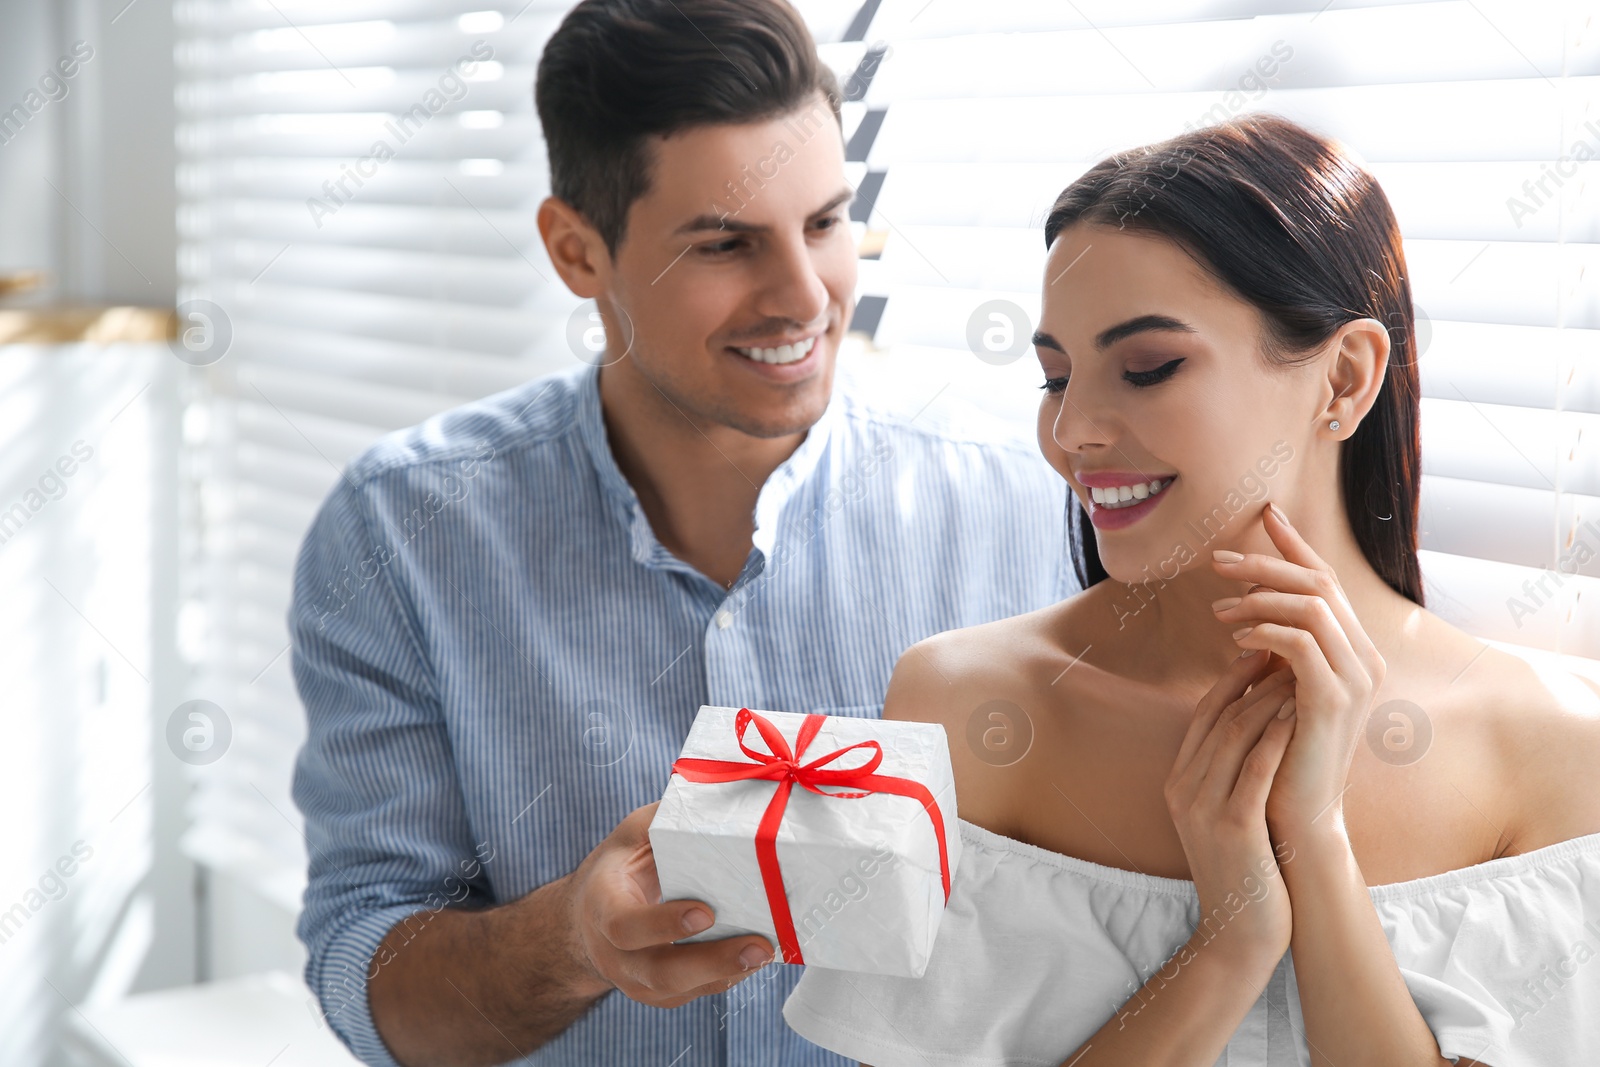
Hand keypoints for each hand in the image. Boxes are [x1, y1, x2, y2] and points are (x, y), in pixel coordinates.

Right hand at [557, 801, 774, 1008]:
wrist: (588, 917)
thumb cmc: (620, 866)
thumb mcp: (632, 834)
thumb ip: (665, 820)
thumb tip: (717, 802)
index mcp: (602, 905)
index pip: (625, 925)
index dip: (663, 924)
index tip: (705, 912)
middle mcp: (613, 952)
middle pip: (658, 971)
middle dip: (712, 962)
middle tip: (759, 945)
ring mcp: (633, 979)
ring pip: (678, 990)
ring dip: (727, 974)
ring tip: (766, 952)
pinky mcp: (656, 993)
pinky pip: (691, 994)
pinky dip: (725, 979)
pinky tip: (754, 960)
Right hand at [1164, 651, 1298, 966]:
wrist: (1238, 933)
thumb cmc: (1244, 870)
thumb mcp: (1225, 813)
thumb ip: (1229, 771)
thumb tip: (1256, 721)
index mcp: (1179, 782)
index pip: (1205, 713)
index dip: (1236, 677)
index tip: (1268, 652)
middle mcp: (1183, 789)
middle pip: (1218, 715)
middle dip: (1255, 678)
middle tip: (1290, 651)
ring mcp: (1203, 808)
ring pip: (1235, 734)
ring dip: (1270, 698)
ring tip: (1302, 675)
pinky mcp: (1232, 828)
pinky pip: (1255, 769)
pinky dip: (1277, 736)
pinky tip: (1302, 715)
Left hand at [1210, 502, 1385, 835]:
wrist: (1295, 818)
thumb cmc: (1279, 754)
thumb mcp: (1277, 690)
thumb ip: (1276, 650)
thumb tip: (1247, 607)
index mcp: (1355, 652)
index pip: (1326, 580)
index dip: (1295, 544)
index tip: (1263, 514)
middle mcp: (1365, 659)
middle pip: (1319, 582)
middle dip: (1266, 562)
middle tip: (1217, 559)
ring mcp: (1356, 679)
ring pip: (1311, 604)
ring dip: (1258, 596)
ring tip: (1217, 610)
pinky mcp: (1334, 700)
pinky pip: (1300, 642)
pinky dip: (1265, 630)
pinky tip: (1236, 638)